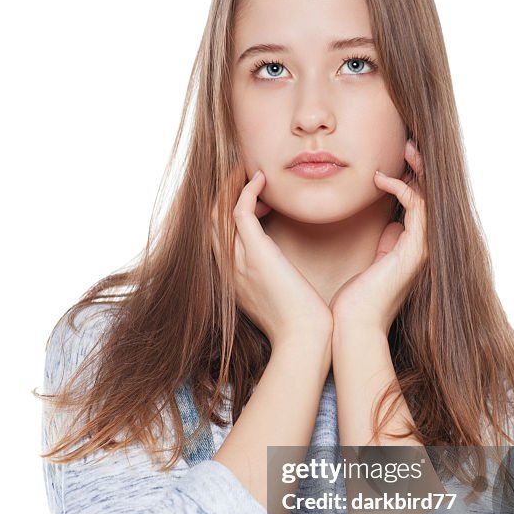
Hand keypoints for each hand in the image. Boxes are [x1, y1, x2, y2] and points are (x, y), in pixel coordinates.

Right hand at [211, 167, 333, 348]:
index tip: (255, 202)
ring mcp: (237, 261)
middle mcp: (227, 270)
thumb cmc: (300, 324)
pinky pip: (239, 212)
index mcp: (231, 281)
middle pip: (210, 222)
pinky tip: (260, 180)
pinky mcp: (254, 254)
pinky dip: (246, 191)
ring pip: (218, 213)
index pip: (217, 238)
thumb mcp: (278, 299)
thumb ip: (273, 281)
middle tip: (242, 177)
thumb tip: (284, 272)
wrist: (303, 340)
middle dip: (223, 195)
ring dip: (231, 188)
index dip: (228, 214)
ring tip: (250, 173)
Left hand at [329, 140, 428, 334]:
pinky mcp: (414, 252)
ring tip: (404, 149)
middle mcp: (423, 246)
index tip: (398, 156)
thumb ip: (386, 242)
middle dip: (423, 167)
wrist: (354, 327)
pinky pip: (417, 209)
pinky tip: (381, 179)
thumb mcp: (373, 261)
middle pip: (433, 195)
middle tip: (408, 142)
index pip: (422, 202)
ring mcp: (422, 249)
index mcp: (413, 247)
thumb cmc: (355, 300)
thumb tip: (391, 224)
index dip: (414, 176)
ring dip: (418, 169)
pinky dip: (402, 189)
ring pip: (430, 197)